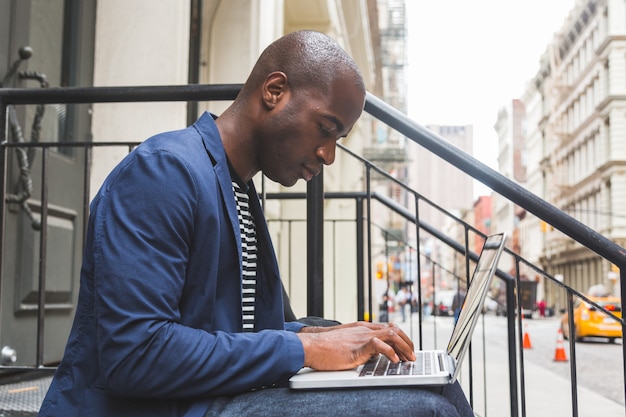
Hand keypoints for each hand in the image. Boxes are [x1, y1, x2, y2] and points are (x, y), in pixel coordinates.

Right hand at [297, 322, 414, 370]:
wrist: (311, 345)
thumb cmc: (324, 347)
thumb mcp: (346, 344)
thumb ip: (358, 346)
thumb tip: (368, 356)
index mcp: (362, 328)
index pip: (388, 328)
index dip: (400, 338)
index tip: (407, 349)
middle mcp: (365, 329)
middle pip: (394, 330)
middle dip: (407, 342)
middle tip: (412, 356)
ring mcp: (362, 335)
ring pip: (391, 335)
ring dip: (404, 347)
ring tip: (409, 359)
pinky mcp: (358, 345)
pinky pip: (380, 345)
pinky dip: (391, 353)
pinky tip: (395, 361)